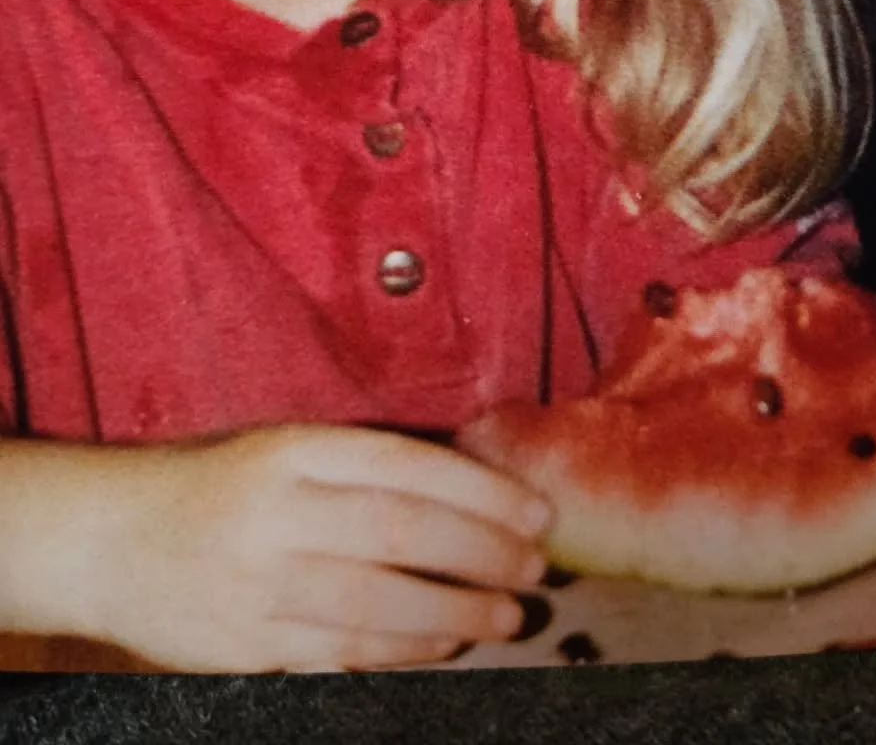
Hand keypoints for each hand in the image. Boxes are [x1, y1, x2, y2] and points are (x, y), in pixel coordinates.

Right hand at [79, 424, 552, 671]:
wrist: (111, 538)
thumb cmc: (228, 485)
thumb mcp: (292, 448)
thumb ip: (370, 465)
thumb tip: (482, 491)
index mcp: (296, 449)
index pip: (409, 466)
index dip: (484, 491)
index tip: (537, 512)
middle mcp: (277, 511)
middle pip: (401, 533)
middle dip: (482, 553)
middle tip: (532, 569)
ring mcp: (256, 583)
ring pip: (376, 604)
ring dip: (455, 613)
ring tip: (505, 617)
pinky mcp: (240, 647)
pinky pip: (339, 654)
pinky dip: (402, 653)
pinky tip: (443, 645)